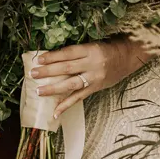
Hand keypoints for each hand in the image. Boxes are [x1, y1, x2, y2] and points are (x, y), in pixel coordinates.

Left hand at [31, 39, 148, 118]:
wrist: (126, 59)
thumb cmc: (106, 50)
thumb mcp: (92, 45)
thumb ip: (76, 52)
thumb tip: (51, 58)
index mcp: (90, 50)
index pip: (68, 53)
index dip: (53, 56)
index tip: (39, 59)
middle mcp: (92, 64)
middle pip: (67, 68)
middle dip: (48, 71)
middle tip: (33, 74)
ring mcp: (94, 78)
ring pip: (71, 84)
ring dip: (53, 88)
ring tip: (39, 91)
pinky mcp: (95, 89)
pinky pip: (78, 98)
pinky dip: (66, 106)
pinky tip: (55, 113)